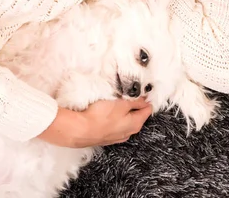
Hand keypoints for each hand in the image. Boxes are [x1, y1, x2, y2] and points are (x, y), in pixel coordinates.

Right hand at [37, 98, 151, 147]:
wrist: (81, 130)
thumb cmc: (102, 115)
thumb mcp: (122, 103)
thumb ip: (135, 101)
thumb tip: (145, 100)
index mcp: (136, 124)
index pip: (147, 110)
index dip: (146, 99)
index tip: (141, 91)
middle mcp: (128, 133)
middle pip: (136, 116)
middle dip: (134, 106)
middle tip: (127, 95)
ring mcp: (116, 137)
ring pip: (124, 121)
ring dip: (122, 113)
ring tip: (115, 103)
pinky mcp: (105, 137)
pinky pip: (114, 126)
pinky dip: (113, 119)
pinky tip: (105, 113)